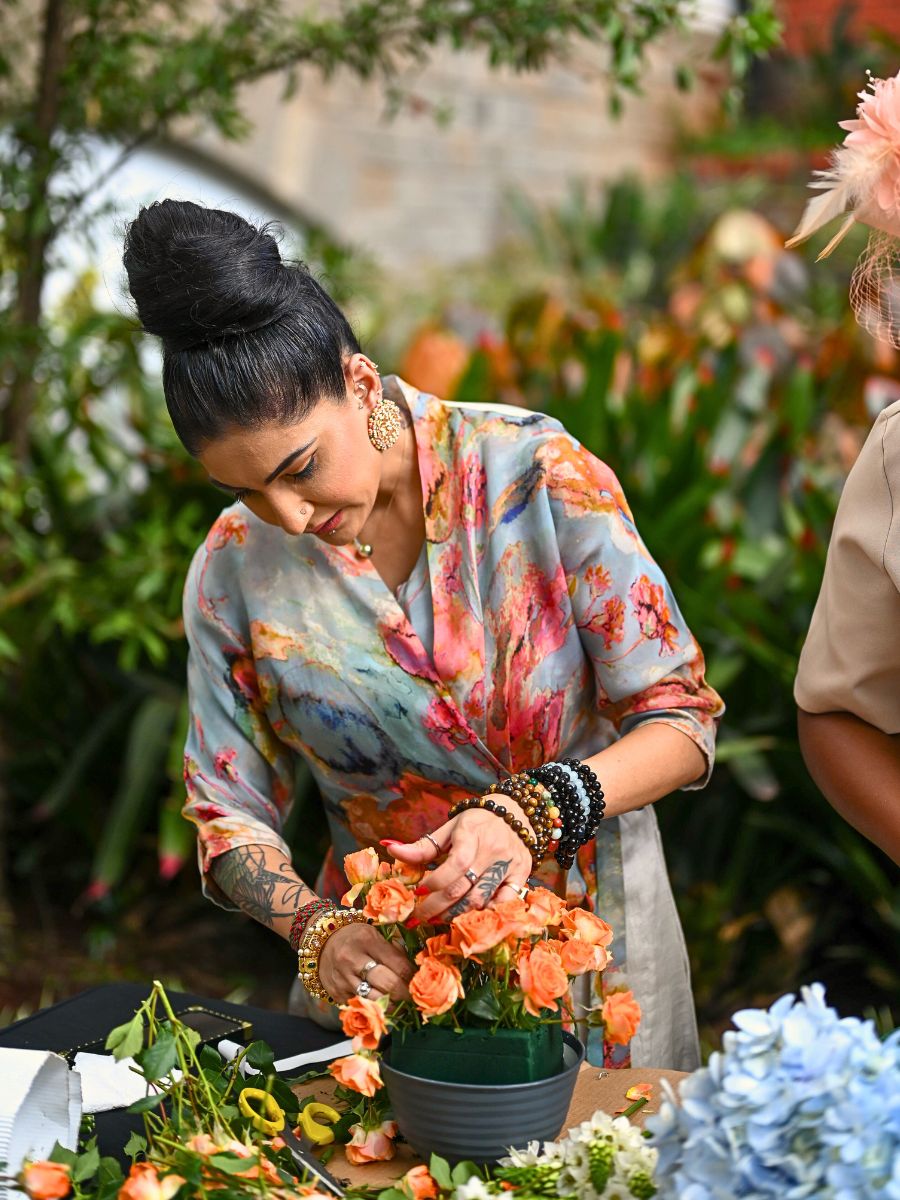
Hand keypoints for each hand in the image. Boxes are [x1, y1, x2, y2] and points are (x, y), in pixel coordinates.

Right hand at [317, 921, 413, 1005]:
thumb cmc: (354, 936)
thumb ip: (394, 949)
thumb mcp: (374, 933)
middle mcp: (353, 960)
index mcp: (367, 940)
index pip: (399, 964)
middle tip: (416, 998)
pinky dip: (374, 1009)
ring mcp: (343, 979)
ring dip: (393, 1006)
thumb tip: (415, 969)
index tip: (421, 983)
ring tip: (403, 1006)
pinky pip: (361, 1006)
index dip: (414, 977)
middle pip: (389, 984)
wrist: (320, 941)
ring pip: (375, 1001)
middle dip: (406, 994)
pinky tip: (383, 1008)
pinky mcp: (336, 994)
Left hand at [385, 796, 532, 922]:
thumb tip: (390, 849)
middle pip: (463, 888)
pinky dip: (485, 913)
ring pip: (480, 900)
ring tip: (438, 919)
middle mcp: (493, 850)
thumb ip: (423, 845)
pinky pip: (504, 903)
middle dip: (437, 907)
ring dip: (455, 915)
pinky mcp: (522, 876)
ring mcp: (509, 865)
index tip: (418, 892)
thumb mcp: (449, 828)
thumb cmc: (476, 824)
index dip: (435, 882)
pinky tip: (469, 917)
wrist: (516, 815)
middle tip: (419, 917)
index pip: (455, 864)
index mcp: (472, 833)